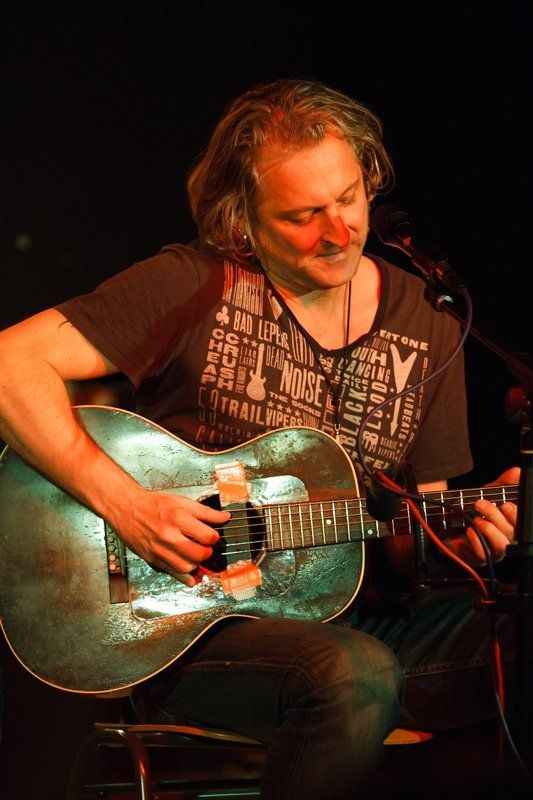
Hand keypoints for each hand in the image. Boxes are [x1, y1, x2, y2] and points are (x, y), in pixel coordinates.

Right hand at [107, 488, 229, 586]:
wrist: (126, 508)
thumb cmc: (153, 504)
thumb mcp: (181, 502)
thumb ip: (205, 512)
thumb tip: (225, 518)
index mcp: (177, 518)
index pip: (207, 536)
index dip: (214, 537)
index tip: (211, 535)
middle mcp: (168, 535)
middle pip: (198, 554)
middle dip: (207, 552)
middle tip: (205, 547)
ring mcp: (159, 549)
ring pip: (186, 567)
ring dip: (196, 564)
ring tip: (195, 555)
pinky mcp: (152, 559)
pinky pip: (172, 574)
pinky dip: (184, 577)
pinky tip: (190, 574)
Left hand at [463, 467, 519, 566]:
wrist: (449, 527)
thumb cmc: (475, 511)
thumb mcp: (489, 494)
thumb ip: (503, 483)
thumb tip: (517, 471)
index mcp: (512, 525)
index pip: (522, 524)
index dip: (517, 516)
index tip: (506, 505)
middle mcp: (507, 539)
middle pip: (512, 533)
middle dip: (498, 517)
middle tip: (481, 504)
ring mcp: (494, 551)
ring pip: (501, 545)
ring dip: (489, 529)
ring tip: (476, 518)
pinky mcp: (480, 558)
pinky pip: (483, 553)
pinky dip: (477, 540)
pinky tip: (469, 530)